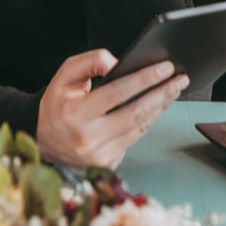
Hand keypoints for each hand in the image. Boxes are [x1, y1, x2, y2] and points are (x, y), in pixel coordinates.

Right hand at [36, 47, 188, 168]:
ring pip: (140, 127)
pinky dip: (150, 120)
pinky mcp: (109, 163)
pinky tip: (160, 105)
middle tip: (180, 78)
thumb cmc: (58, 104)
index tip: (165, 66)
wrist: (45, 143)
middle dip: (162, 92)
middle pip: (135, 112)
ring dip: (161, 106)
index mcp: (75, 114)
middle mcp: (88, 138)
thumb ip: (90, 62)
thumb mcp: (64, 76)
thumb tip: (120, 63)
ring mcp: (100, 155)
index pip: (117, 93)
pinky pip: (136, 137)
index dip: (144, 78)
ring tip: (175, 88)